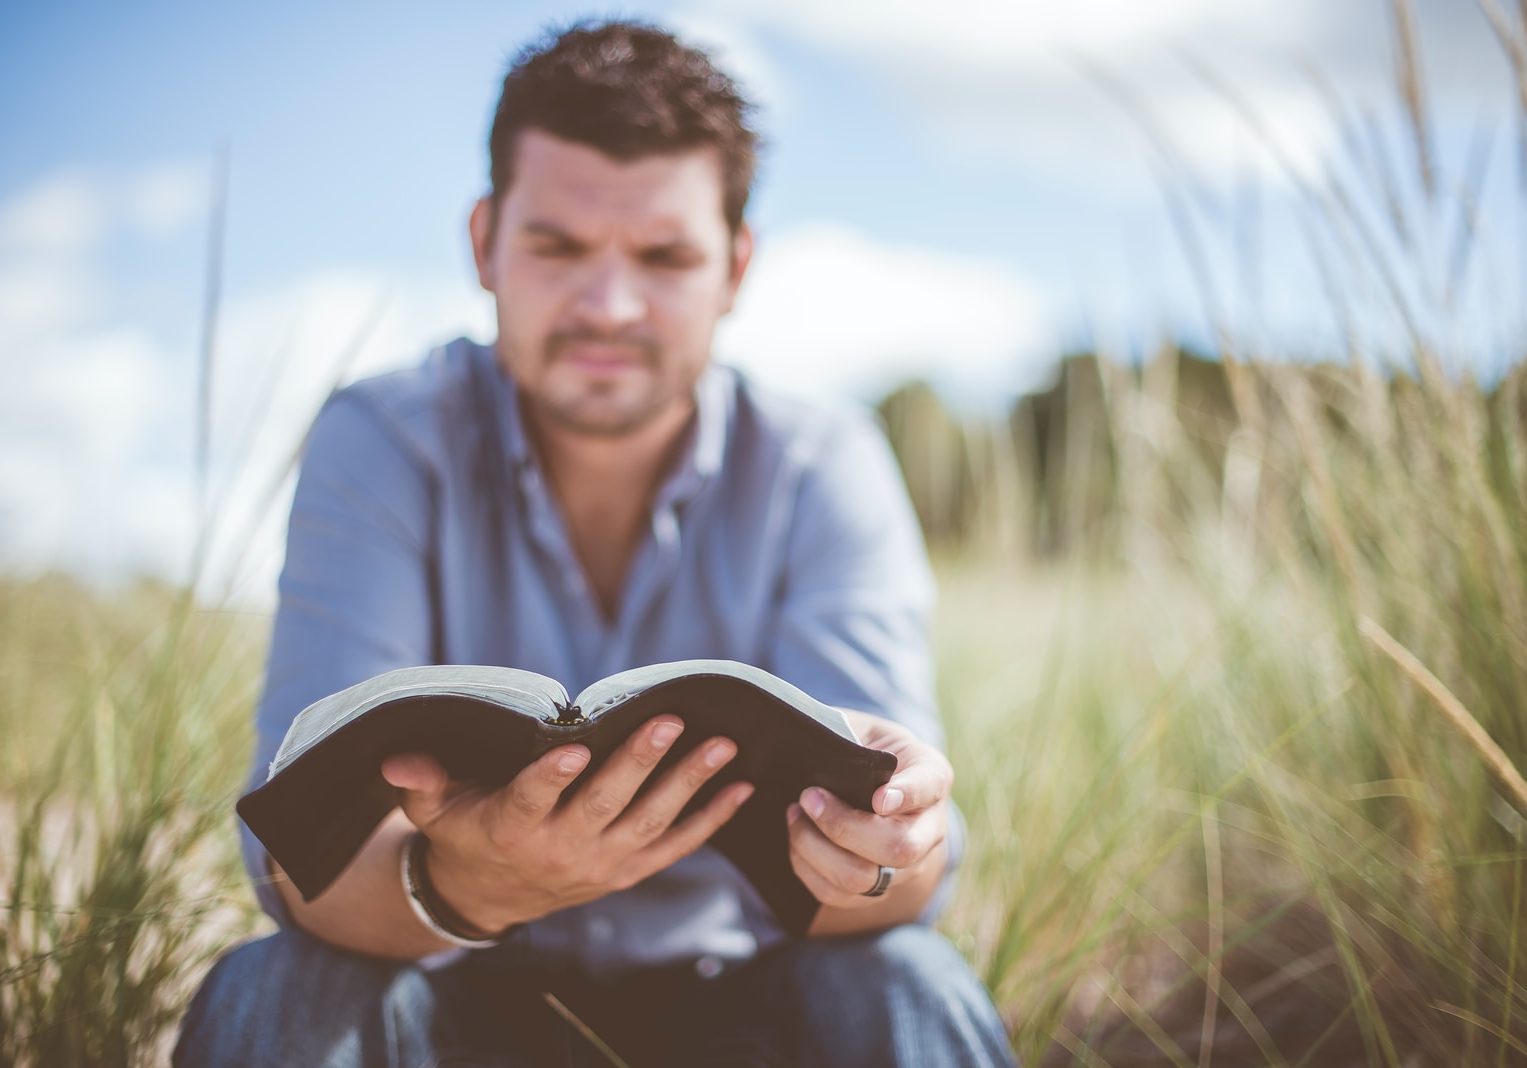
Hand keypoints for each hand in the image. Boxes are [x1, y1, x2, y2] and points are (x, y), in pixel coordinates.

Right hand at [381, 716, 752, 933]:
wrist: (489, 896)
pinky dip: (711, 819)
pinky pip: (676, 845)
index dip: (550, 776)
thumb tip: (397, 760)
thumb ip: (421, 782)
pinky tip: (741, 788)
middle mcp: (561, 848)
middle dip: (640, 762)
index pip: (532, 799)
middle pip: (605, 803)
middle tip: (670, 720)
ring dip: (689, 782)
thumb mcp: (434, 809)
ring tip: (722, 744)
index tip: (571, 748)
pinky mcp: (628, 869)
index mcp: (512, 826)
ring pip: (650, 820)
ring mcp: (602, 862)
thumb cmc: (464, 831)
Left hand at [786, 710, 951, 909]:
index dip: (908, 795)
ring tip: (794, 814)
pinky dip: (806, 867)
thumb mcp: (863, 728)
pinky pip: (838, 894)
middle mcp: (929, 828)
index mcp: (932, 776)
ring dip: (817, 849)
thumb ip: (848, 735)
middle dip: (844, 826)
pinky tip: (796, 837)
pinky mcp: (875, 889)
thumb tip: (815, 745)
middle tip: (808, 796)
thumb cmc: (864, 748)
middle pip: (898, 848)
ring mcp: (906, 866)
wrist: (873, 783)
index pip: (929, 787)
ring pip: (864, 878)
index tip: (878, 798)